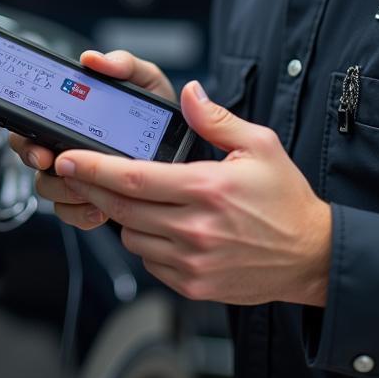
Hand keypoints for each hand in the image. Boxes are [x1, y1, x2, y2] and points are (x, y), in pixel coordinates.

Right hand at [8, 49, 174, 229]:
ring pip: (49, 188)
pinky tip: (101, 207)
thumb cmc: (156, 111)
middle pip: (31, 158)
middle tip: (60, 168)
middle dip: (43, 168)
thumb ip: (122, 64)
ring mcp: (77, 173)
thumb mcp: (145, 80)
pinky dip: (82, 213)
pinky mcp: (90, 198)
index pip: (31, 123)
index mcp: (72, 113)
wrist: (183, 147)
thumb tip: (93, 59)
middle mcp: (67, 143)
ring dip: (66, 192)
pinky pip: (70, 212)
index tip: (41, 149)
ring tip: (92, 190)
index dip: (26, 138)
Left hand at [50, 81, 331, 306]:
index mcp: (206, 189)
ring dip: (122, 216)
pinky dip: (144, 242)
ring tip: (130, 197)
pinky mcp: (193, 285)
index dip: (92, 168)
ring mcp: (192, 262)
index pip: (133, 177)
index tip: (67, 158)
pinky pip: (149, 261)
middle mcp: (195, 229)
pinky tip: (157, 226)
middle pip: (121, 208)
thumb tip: (189, 92)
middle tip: (71, 171)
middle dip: (90, 187)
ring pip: (130, 236)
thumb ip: (217, 119)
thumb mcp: (260, 146)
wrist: (311, 256)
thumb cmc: (286, 200)